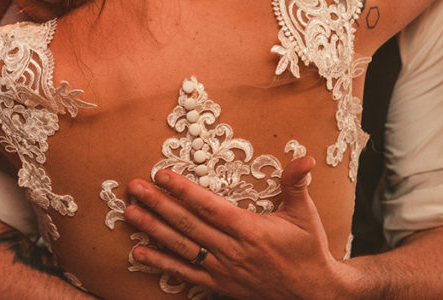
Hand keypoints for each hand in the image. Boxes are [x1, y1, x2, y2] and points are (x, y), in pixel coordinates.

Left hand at [124, 156, 360, 299]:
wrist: (313, 294)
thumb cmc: (307, 250)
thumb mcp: (304, 214)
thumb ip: (296, 184)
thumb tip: (306, 158)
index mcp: (250, 230)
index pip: (209, 207)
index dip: (184, 190)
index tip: (161, 175)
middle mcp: (232, 251)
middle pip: (188, 225)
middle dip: (158, 205)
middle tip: (134, 188)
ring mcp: (223, 270)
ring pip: (182, 248)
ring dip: (153, 230)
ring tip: (130, 214)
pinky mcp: (219, 285)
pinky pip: (185, 274)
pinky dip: (161, 264)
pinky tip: (138, 253)